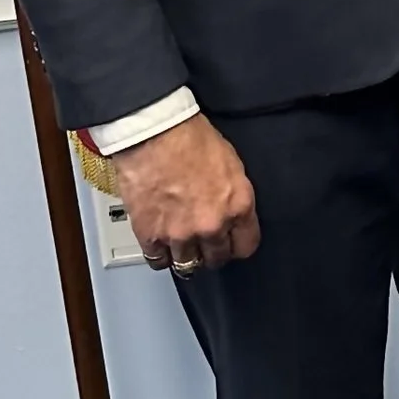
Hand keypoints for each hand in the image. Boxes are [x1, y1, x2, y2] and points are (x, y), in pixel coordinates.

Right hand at [109, 113, 257, 271]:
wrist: (154, 133)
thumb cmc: (190, 137)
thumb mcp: (231, 163)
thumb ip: (234, 194)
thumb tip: (231, 210)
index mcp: (238, 205)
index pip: (247, 245)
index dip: (238, 244)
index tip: (232, 243)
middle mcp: (212, 225)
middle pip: (217, 258)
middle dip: (212, 251)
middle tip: (205, 242)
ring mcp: (180, 234)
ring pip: (188, 265)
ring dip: (186, 255)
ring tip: (181, 244)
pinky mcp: (151, 235)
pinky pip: (157, 261)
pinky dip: (159, 255)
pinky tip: (160, 245)